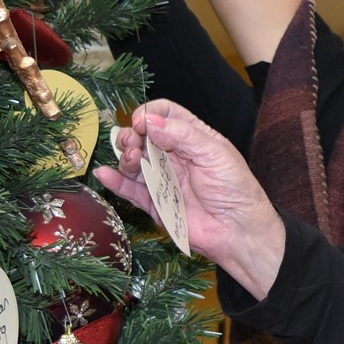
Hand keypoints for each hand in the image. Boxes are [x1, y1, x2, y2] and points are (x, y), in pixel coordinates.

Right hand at [94, 100, 285, 298]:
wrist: (237, 230)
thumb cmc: (235, 188)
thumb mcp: (214, 153)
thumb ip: (182, 135)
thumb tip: (151, 120)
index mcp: (193, 137)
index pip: (166, 114)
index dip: (150, 114)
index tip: (141, 121)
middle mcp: (175, 155)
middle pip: (144, 137)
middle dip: (132, 135)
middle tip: (132, 142)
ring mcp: (164, 178)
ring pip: (134, 161)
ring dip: (126, 157)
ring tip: (132, 159)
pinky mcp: (155, 203)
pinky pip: (130, 190)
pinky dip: (115, 181)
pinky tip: (105, 174)